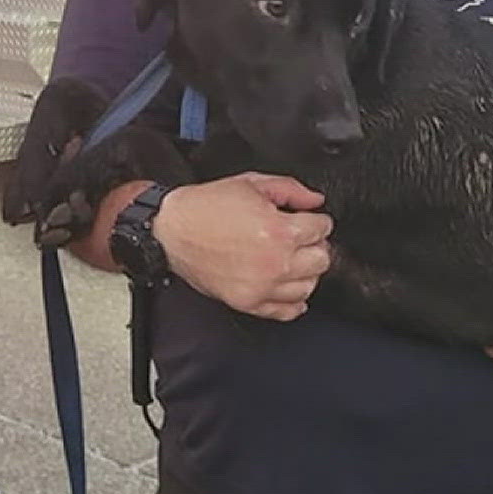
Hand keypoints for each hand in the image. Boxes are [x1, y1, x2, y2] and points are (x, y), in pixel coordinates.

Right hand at [154, 173, 332, 320]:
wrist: (171, 230)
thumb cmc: (205, 207)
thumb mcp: (250, 183)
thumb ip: (290, 189)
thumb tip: (315, 200)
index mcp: (278, 230)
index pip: (322, 229)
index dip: (315, 220)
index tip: (307, 219)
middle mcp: (274, 262)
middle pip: (321, 260)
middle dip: (313, 245)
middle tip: (299, 238)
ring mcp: (262, 286)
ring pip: (309, 286)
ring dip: (304, 271)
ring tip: (288, 259)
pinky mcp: (248, 302)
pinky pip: (287, 311)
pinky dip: (293, 300)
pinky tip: (285, 285)